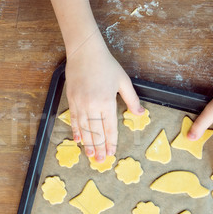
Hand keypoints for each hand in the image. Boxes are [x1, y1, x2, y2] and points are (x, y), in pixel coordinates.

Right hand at [65, 30, 143, 161]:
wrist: (84, 52)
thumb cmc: (106, 65)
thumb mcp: (123, 81)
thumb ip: (132, 100)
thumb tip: (140, 114)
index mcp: (107, 102)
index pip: (110, 128)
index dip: (111, 142)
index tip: (111, 152)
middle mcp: (92, 106)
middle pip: (96, 132)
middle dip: (99, 147)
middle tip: (100, 160)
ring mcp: (80, 104)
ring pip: (84, 129)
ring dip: (87, 143)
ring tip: (89, 155)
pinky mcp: (71, 100)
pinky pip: (74, 119)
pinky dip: (76, 131)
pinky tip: (78, 140)